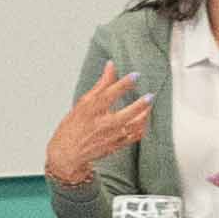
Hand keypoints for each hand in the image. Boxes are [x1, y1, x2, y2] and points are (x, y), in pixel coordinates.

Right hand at [43, 68, 153, 193]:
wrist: (68, 152)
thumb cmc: (74, 125)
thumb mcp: (83, 102)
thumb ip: (101, 84)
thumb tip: (111, 65)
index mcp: (90, 111)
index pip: (107, 95)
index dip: (122, 84)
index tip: (135, 76)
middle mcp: (100, 124)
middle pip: (123, 115)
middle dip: (139, 106)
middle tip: (150, 96)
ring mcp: (109, 137)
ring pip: (131, 128)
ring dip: (144, 116)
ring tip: (149, 106)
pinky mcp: (115, 145)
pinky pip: (133, 137)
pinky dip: (142, 128)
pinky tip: (145, 119)